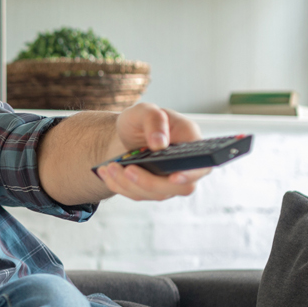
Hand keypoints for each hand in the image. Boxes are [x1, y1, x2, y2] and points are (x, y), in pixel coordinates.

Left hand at [93, 103, 211, 200]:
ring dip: (129, 183)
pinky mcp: (152, 190)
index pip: (202, 165)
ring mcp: (170, 181)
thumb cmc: (142, 121)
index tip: (173, 176)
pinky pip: (138, 195)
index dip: (190, 174)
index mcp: (192, 144)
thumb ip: (153, 119)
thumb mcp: (144, 111)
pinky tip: (106, 172)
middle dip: (149, 181)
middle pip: (178, 187)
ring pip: (154, 194)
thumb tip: (160, 143)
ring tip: (110, 167)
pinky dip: (119, 185)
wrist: (128, 134)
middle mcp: (186, 167)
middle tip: (127, 169)